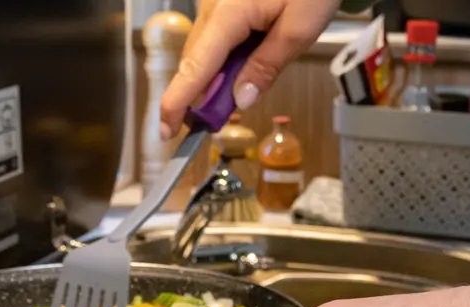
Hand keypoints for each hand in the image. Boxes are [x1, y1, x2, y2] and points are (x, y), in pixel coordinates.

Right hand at [159, 0, 340, 140]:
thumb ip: (268, 65)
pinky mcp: (223, 3)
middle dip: (202, 96)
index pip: (194, 69)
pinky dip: (224, 60)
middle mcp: (212, 8)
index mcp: (227, 14)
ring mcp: (215, 3)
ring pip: (204, 53)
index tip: (167, 131)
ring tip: (240, 88)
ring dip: (216, 78)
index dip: (177, 103)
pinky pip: (215, 40)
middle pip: (195, 64)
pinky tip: (246, 63)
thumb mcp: (301, 26)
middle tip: (218, 119)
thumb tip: (241, 99)